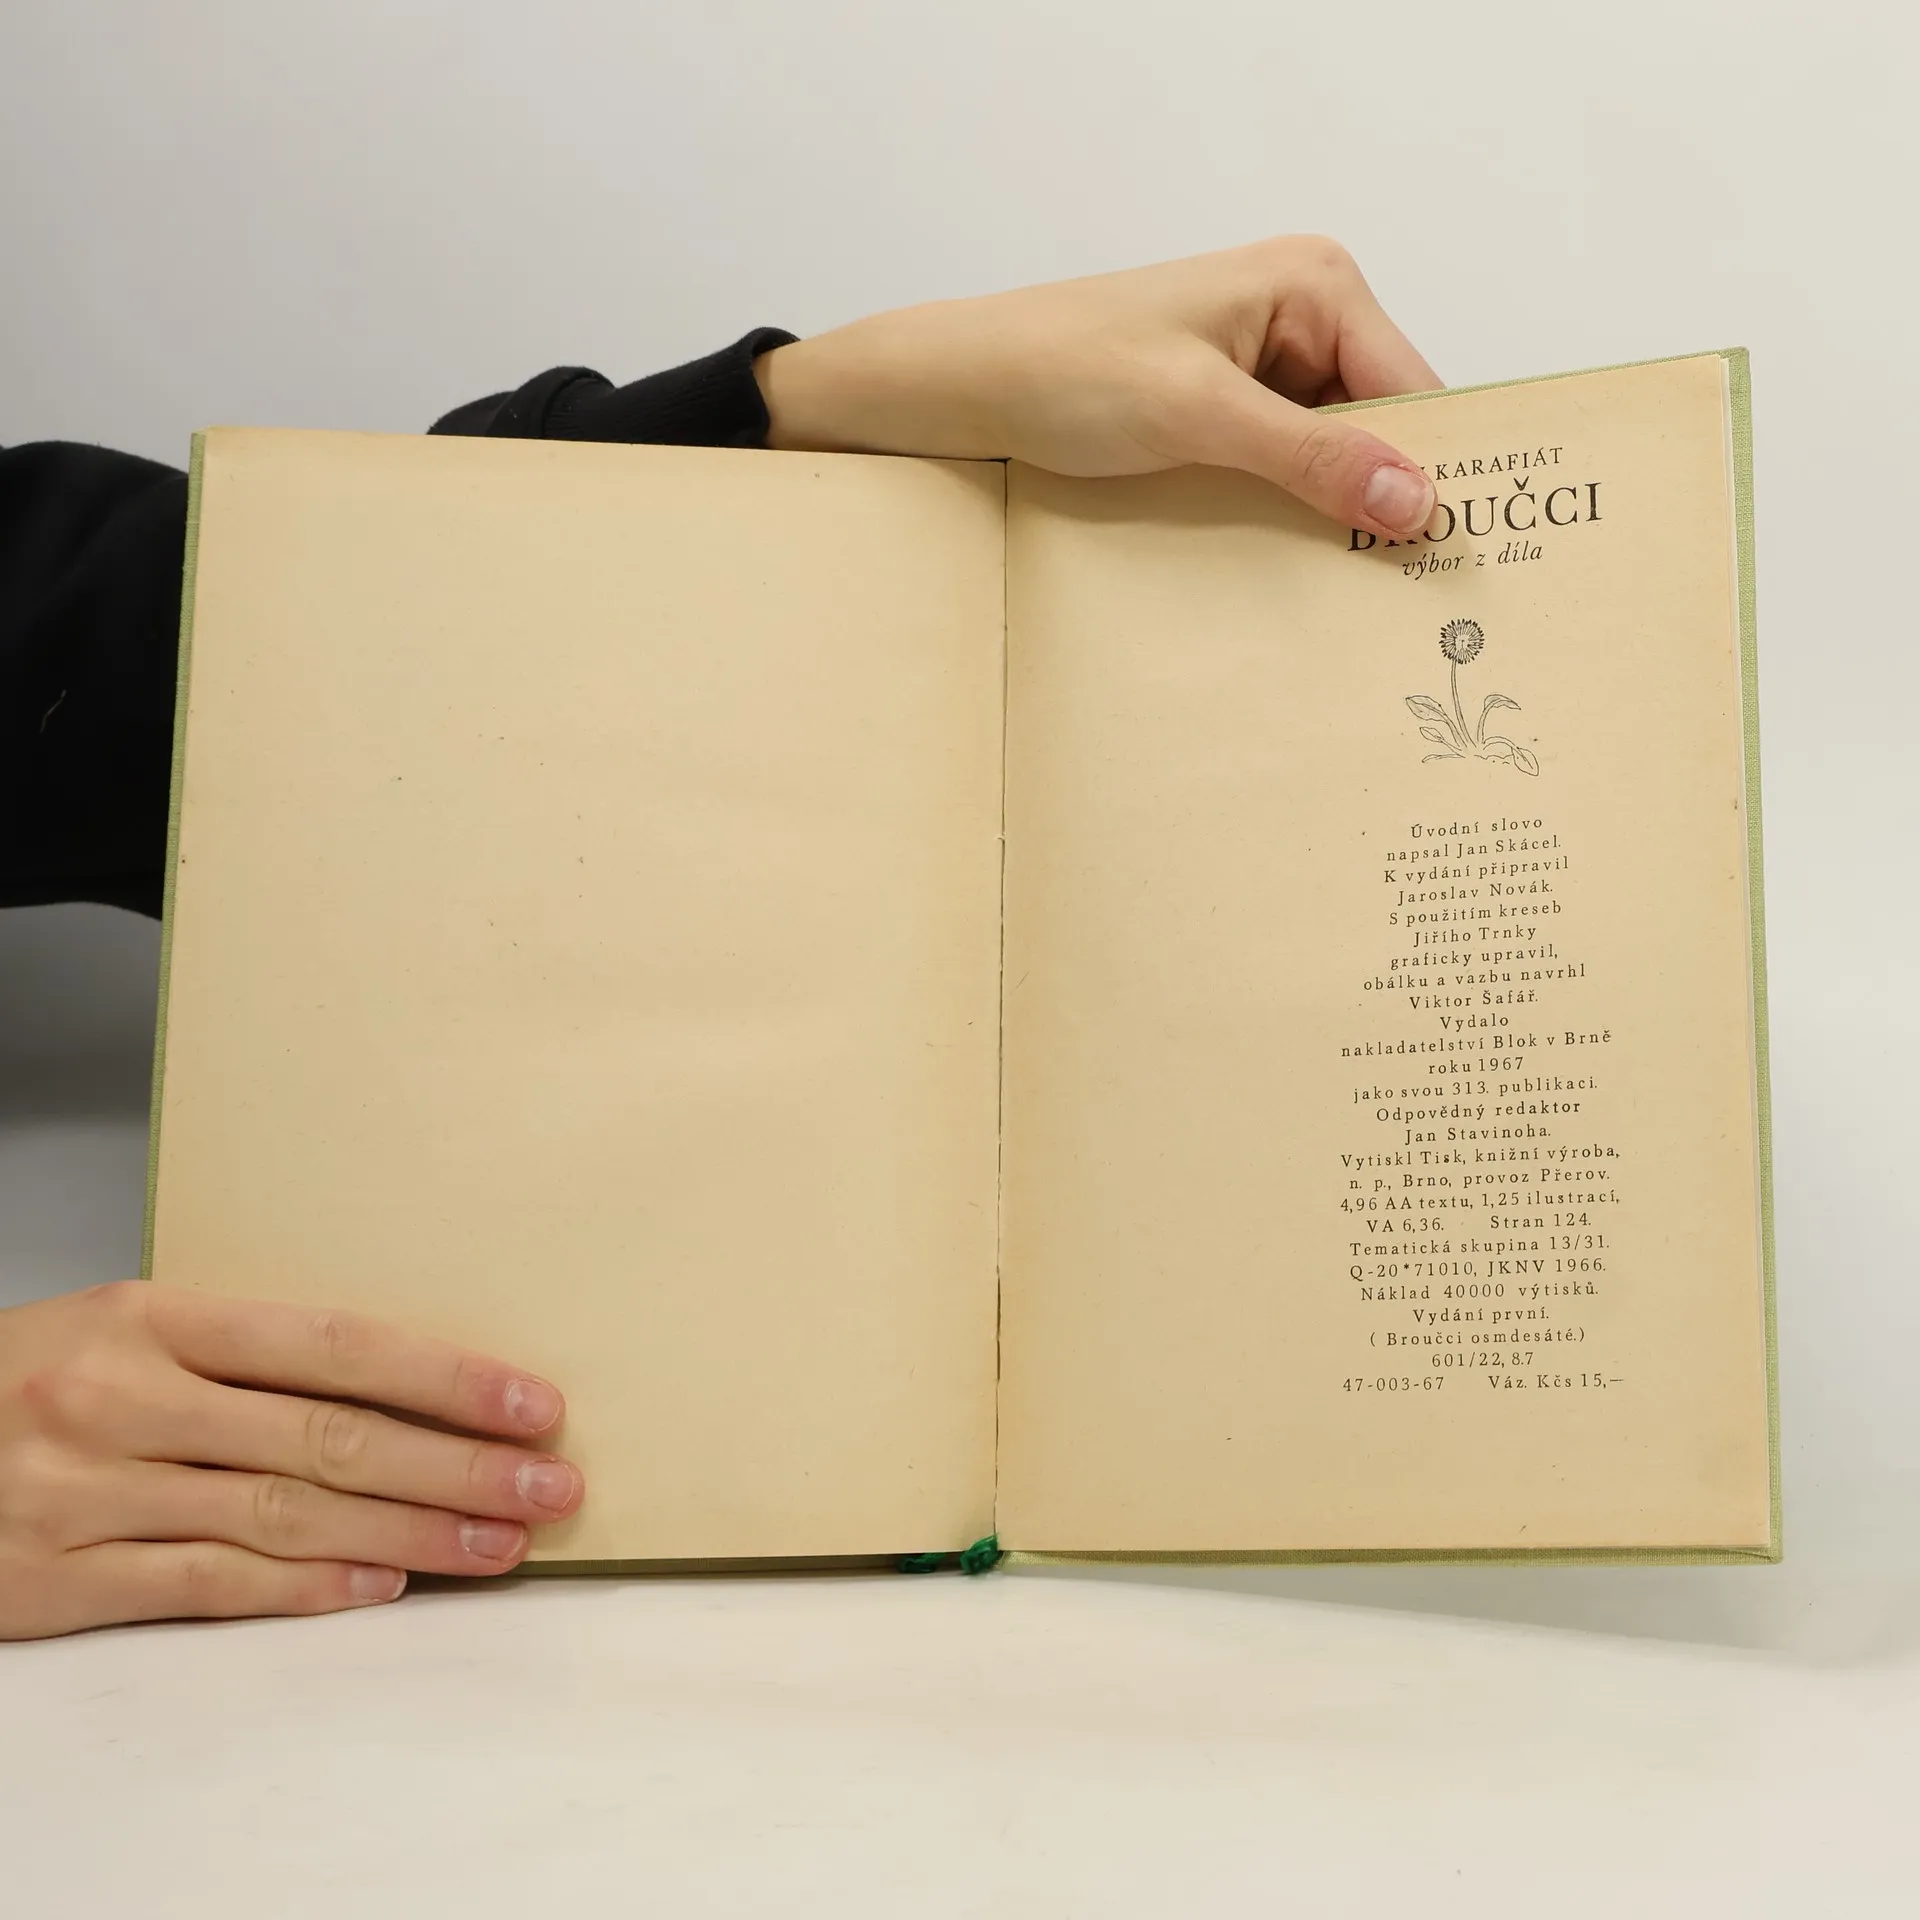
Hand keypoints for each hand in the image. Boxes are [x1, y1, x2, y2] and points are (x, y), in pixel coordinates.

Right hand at [0, 1282, 582, 1639]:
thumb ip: (246, 1357)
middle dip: (455, 1467)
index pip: (333, 1343)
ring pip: (285, 1518)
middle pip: (328, 1438)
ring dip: (409, 1537)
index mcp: (152, 1318)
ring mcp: (89, 1495)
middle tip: (548, 1485)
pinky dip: (307, 1590)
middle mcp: (124, 1401)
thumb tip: (406, 1388)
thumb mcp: (125, 1331)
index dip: (443, 1377)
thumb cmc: (29, 1379)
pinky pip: (209, 1587)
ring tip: (499, 1546)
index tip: (531, 1402)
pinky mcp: (57, 1582)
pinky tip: (385, 1587)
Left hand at [756, 235, 1440, 538]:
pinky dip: (1284, 516)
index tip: (1454, 557)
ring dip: (1329, 518)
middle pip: (1381, 427)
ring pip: (1332, 459)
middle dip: (1383, 500)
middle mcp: (1299, 316)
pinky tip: (1285, 566)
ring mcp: (1259, 368)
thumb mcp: (1197, 414)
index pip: (1414, 389)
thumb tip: (1416, 500)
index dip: (1435, 472)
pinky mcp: (1220, 415)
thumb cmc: (1061, 368)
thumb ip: (1310, 457)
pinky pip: (1281, 472)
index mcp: (1315, 284)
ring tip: (1348, 594)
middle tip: (1403, 596)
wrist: (957, 388)